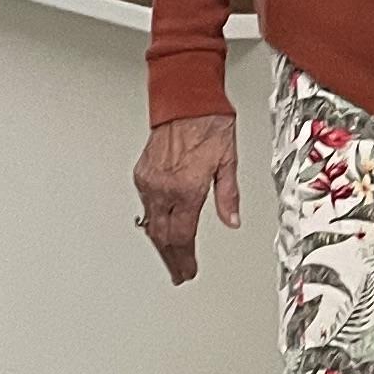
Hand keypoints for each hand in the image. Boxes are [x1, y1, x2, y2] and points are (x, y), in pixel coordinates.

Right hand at [134, 113, 239, 285]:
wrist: (186, 101)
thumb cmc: (209, 124)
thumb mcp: (228, 162)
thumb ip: (228, 196)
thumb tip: (232, 221)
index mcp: (187, 188)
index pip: (183, 237)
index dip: (185, 259)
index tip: (188, 272)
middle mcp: (164, 187)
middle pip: (163, 236)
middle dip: (171, 258)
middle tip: (178, 273)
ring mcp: (149, 180)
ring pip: (151, 223)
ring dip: (160, 244)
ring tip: (169, 258)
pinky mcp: (142, 173)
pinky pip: (145, 205)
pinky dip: (152, 222)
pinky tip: (158, 229)